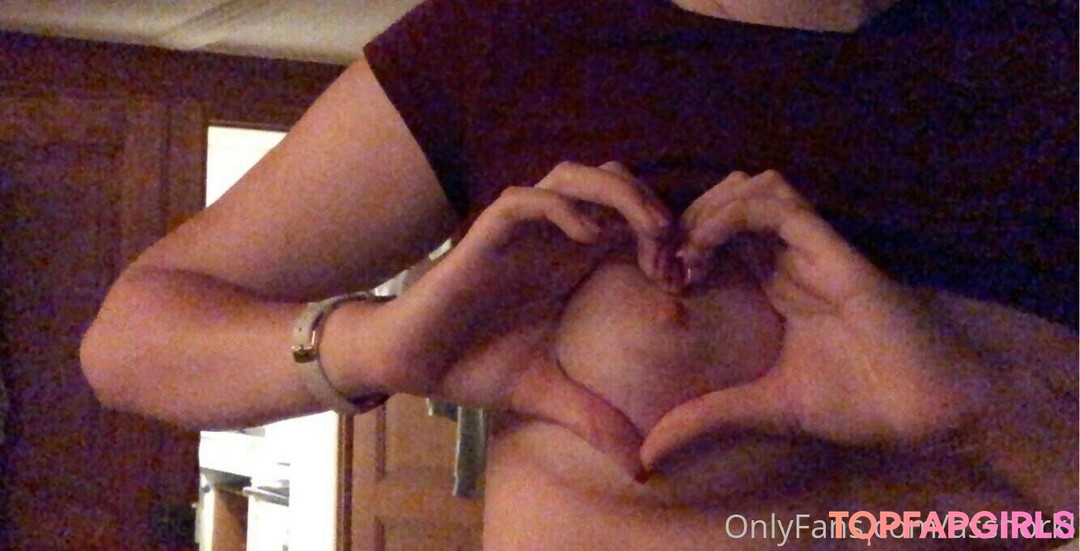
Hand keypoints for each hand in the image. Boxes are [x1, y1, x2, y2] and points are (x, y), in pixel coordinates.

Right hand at [393, 161, 673, 477]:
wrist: (410, 365)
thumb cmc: (473, 364)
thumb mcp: (547, 393)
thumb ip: (594, 418)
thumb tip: (641, 468)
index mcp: (570, 261)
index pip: (629, 218)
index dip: (665, 236)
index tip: (683, 279)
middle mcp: (548, 238)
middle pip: (609, 180)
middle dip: (650, 202)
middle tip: (673, 249)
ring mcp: (517, 234)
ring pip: (571, 175)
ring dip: (616, 192)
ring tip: (648, 229)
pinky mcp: (482, 239)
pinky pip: (524, 202)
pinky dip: (560, 208)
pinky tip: (587, 237)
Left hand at [641, 170, 990, 470]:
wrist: (930, 409)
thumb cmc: (861, 403)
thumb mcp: (764, 408)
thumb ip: (708, 417)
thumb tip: (649, 453)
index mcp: (778, 282)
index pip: (719, 233)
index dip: (680, 242)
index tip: (656, 280)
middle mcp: (792, 257)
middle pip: (729, 199)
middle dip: (684, 220)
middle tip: (660, 264)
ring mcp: (813, 250)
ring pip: (752, 188)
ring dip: (706, 210)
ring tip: (683, 257)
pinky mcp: (835, 250)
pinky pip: (778, 208)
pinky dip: (732, 216)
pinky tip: (704, 252)